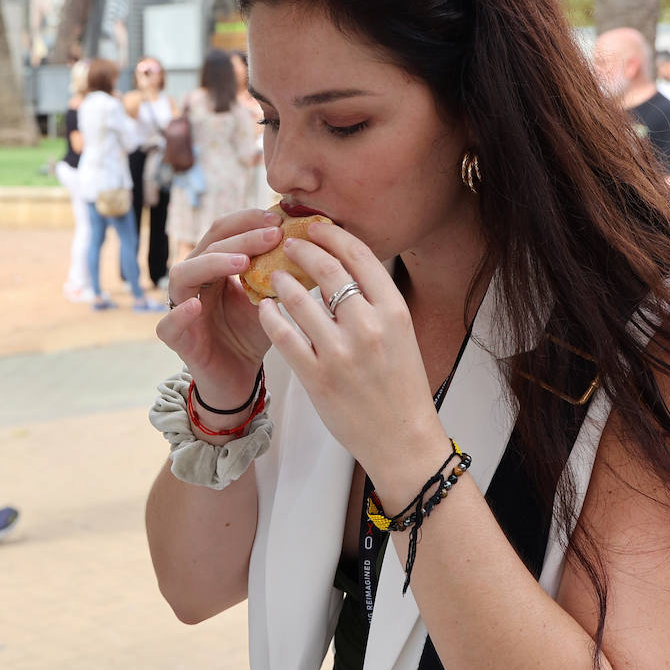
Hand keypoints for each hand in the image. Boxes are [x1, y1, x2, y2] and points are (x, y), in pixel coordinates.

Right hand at [156, 207, 284, 421]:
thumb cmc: (251, 335)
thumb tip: (311, 244)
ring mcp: (181, 306)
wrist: (239, 378)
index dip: (248, 221)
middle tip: (274, 234)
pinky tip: (196, 305)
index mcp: (214, 265)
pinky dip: (179, 313)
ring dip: (213, 263)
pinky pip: (168, 323)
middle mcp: (194, 279)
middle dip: (242, 237)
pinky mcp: (177, 338)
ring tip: (243, 262)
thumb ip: (280, 274)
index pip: (224, 231)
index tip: (280, 218)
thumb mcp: (270, 299)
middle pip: (209, 245)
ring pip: (184, 274)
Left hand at [255, 222, 441, 476]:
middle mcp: (369, 327)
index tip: (316, 228)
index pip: (360, 256)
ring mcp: (341, 353)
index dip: (333, 236)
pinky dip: (270, 316)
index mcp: (394, 311)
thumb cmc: (401, 385)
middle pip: (327, 269)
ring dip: (281, 281)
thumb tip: (346, 264)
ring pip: (298, 300)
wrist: (403, 440)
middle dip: (302, 250)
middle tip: (288, 244)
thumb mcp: (401, 335)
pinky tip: (265, 308)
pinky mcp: (317, 378)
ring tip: (273, 276)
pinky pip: (283, 336)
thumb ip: (376, 302)